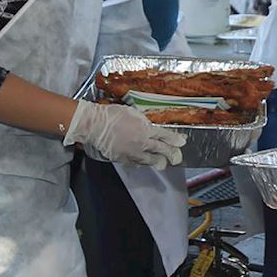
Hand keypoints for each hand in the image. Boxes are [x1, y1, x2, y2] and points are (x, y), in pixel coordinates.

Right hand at [65, 101, 186, 168]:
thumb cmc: (111, 115)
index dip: (175, 140)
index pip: (165, 136)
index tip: (181, 142)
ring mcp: (132, 153)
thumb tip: (149, 125)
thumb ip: (143, 121)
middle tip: (177, 158)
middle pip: (161, 150)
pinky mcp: (122, 159)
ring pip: (149, 160)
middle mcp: (141, 143)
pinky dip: (139, 163)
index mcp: (145, 129)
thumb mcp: (132, 112)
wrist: (95, 125)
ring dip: (157, 161)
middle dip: (171, 154)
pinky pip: (135, 163)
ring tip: (161, 163)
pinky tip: (141, 162)